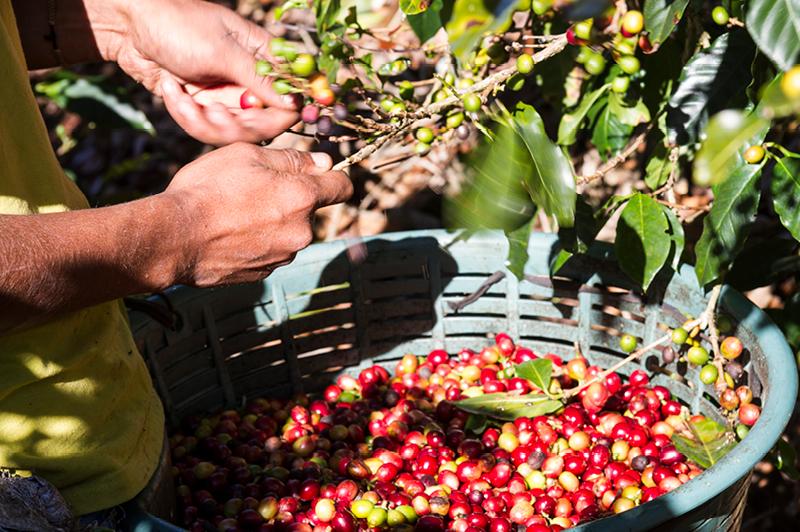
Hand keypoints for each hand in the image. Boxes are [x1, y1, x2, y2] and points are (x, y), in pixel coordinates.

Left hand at [108, 0, 299, 143]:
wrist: (127, 27)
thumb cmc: (178, 26)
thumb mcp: (222, 52)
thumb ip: (260, 79)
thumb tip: (297, 104)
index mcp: (262, 57)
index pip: (290, 96)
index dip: (283, 113)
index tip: (261, 118)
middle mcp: (248, 80)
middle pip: (262, 123)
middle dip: (234, 123)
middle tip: (211, 112)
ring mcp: (225, 95)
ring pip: (232, 131)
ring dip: (203, 120)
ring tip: (182, 98)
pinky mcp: (203, 106)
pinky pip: (205, 128)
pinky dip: (185, 114)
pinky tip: (169, 89)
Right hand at [164, 145, 351, 285]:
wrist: (174, 238)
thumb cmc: (208, 189)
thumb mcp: (247, 156)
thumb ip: (291, 159)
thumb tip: (323, 162)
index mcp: (302, 198)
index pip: (343, 186)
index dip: (332, 175)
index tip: (317, 171)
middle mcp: (301, 232)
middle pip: (310, 209)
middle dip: (291, 197)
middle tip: (254, 187)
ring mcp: (283, 256)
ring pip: (289, 230)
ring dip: (273, 220)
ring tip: (235, 211)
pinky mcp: (263, 272)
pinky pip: (270, 249)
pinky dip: (257, 240)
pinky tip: (229, 232)